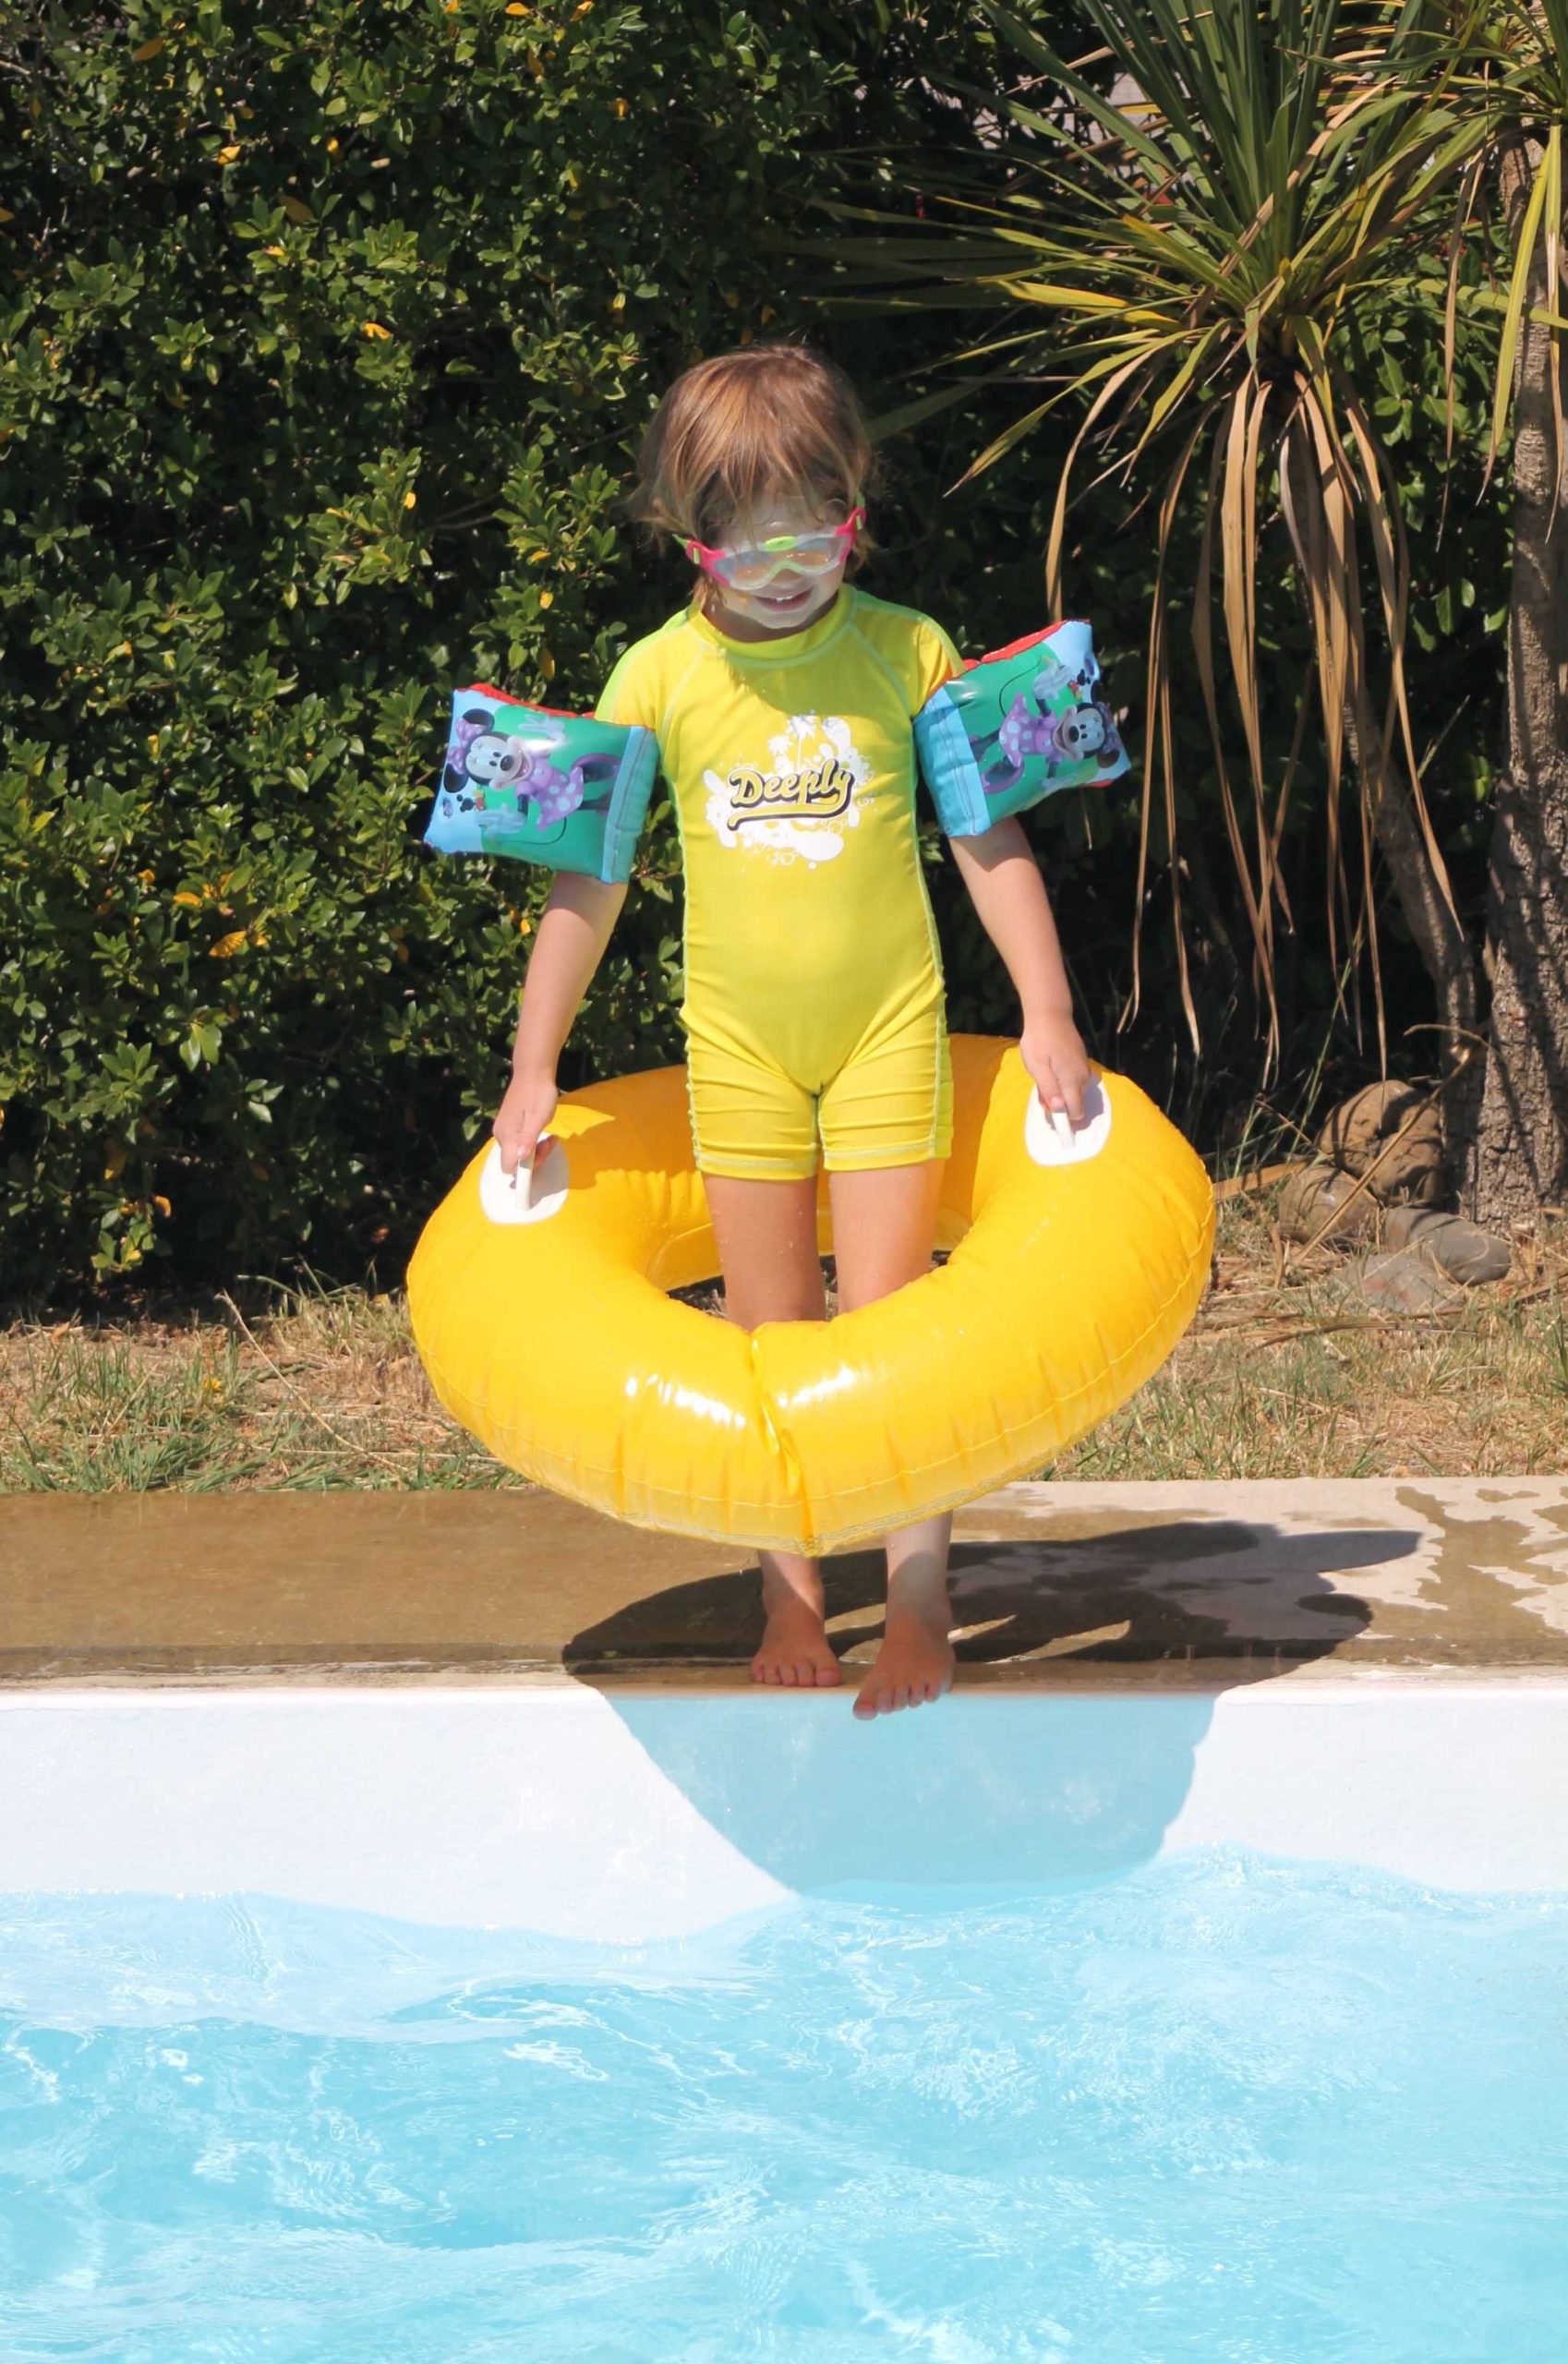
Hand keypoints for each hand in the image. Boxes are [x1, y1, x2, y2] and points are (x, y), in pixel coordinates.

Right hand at [493, 1067, 557, 1179]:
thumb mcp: (538, 1118)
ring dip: (534, 1149)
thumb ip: (528, 1139)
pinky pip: (518, 1141)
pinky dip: (530, 1141)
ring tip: (549, 1137)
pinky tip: (541, 1130)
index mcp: (507, 1136)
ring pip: (517, 1150)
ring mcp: (503, 1129)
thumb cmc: (539, 1095)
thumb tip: (520, 1158)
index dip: (525, 1170)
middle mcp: (501, 1135)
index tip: (541, 1156)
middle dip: (534, 1158)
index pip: (509, 1167)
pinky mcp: (508, 1124)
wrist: (533, 1072)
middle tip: (550, 1143)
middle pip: (514, 1160)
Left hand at [1020, 1013, 1091, 1128]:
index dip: (1065, 1120)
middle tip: (1040, 1089)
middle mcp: (1083, 1077)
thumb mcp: (1037, 1066)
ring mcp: (1084, 1067)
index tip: (1051, 1117)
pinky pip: (1075, 1080)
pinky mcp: (1082, 1060)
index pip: (1076, 1112)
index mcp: (1072, 1080)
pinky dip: (1064, 1081)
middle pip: (1075, 1103)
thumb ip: (1049, 1089)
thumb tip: (1059, 1110)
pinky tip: (1051, 1068)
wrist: (1050, 1014)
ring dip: (1060, 1091)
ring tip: (1043, 1075)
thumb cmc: (1039, 1040)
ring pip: (1074, 1091)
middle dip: (1059, 1104)